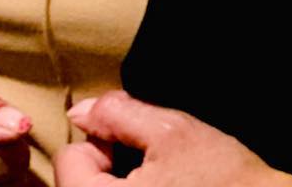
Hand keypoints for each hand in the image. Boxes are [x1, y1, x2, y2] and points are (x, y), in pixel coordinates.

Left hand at [56, 91, 291, 186]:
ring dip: (120, 186)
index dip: (104, 143)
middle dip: (107, 169)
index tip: (139, 149)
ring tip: (161, 186)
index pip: (69, 161)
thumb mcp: (171, 130)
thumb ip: (119, 114)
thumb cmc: (222, 177)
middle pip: (76, 185)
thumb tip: (80, 111)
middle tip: (152, 169)